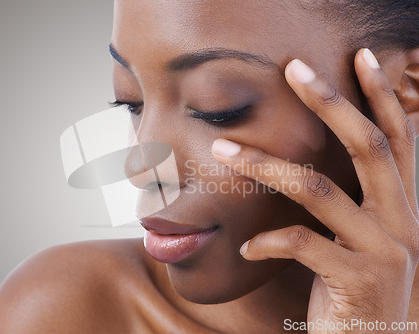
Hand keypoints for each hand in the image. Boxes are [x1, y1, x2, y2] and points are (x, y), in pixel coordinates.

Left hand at [212, 48, 418, 332]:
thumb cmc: (353, 289)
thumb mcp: (355, 240)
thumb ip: (344, 204)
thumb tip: (302, 166)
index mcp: (401, 207)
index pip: (397, 139)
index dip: (382, 96)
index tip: (362, 58)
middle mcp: (402, 222)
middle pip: (367, 146)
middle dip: (331, 102)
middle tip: (294, 68)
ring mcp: (384, 251)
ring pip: (319, 189)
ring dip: (265, 165)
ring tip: (223, 151)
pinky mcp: (357, 280)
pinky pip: (301, 244)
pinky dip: (265, 241)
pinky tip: (244, 249)